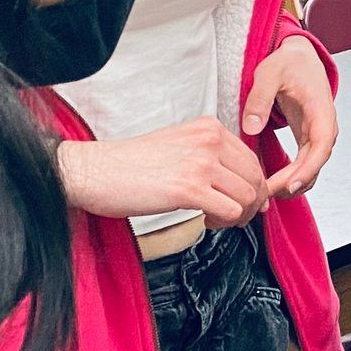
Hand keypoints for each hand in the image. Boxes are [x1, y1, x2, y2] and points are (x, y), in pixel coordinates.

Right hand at [56, 119, 267, 227]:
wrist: (95, 171)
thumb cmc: (131, 164)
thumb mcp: (179, 145)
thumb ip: (210, 156)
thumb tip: (242, 183)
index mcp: (208, 127)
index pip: (252, 159)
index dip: (252, 186)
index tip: (243, 201)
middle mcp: (209, 141)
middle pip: (255, 178)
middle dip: (251, 203)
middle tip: (232, 216)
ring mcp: (200, 163)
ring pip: (247, 196)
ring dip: (237, 215)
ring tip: (215, 219)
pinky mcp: (189, 188)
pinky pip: (230, 210)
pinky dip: (223, 222)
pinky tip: (205, 220)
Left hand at [243, 35, 338, 195]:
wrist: (299, 57)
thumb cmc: (289, 62)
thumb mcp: (269, 73)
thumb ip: (259, 99)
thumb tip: (251, 127)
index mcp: (321, 110)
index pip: (321, 147)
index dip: (307, 169)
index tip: (289, 185)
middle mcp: (324, 126)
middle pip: (315, 163)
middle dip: (294, 182)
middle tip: (267, 193)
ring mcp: (317, 134)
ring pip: (311, 168)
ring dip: (292, 183)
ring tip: (266, 193)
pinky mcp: (307, 138)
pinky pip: (304, 164)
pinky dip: (291, 177)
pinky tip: (272, 184)